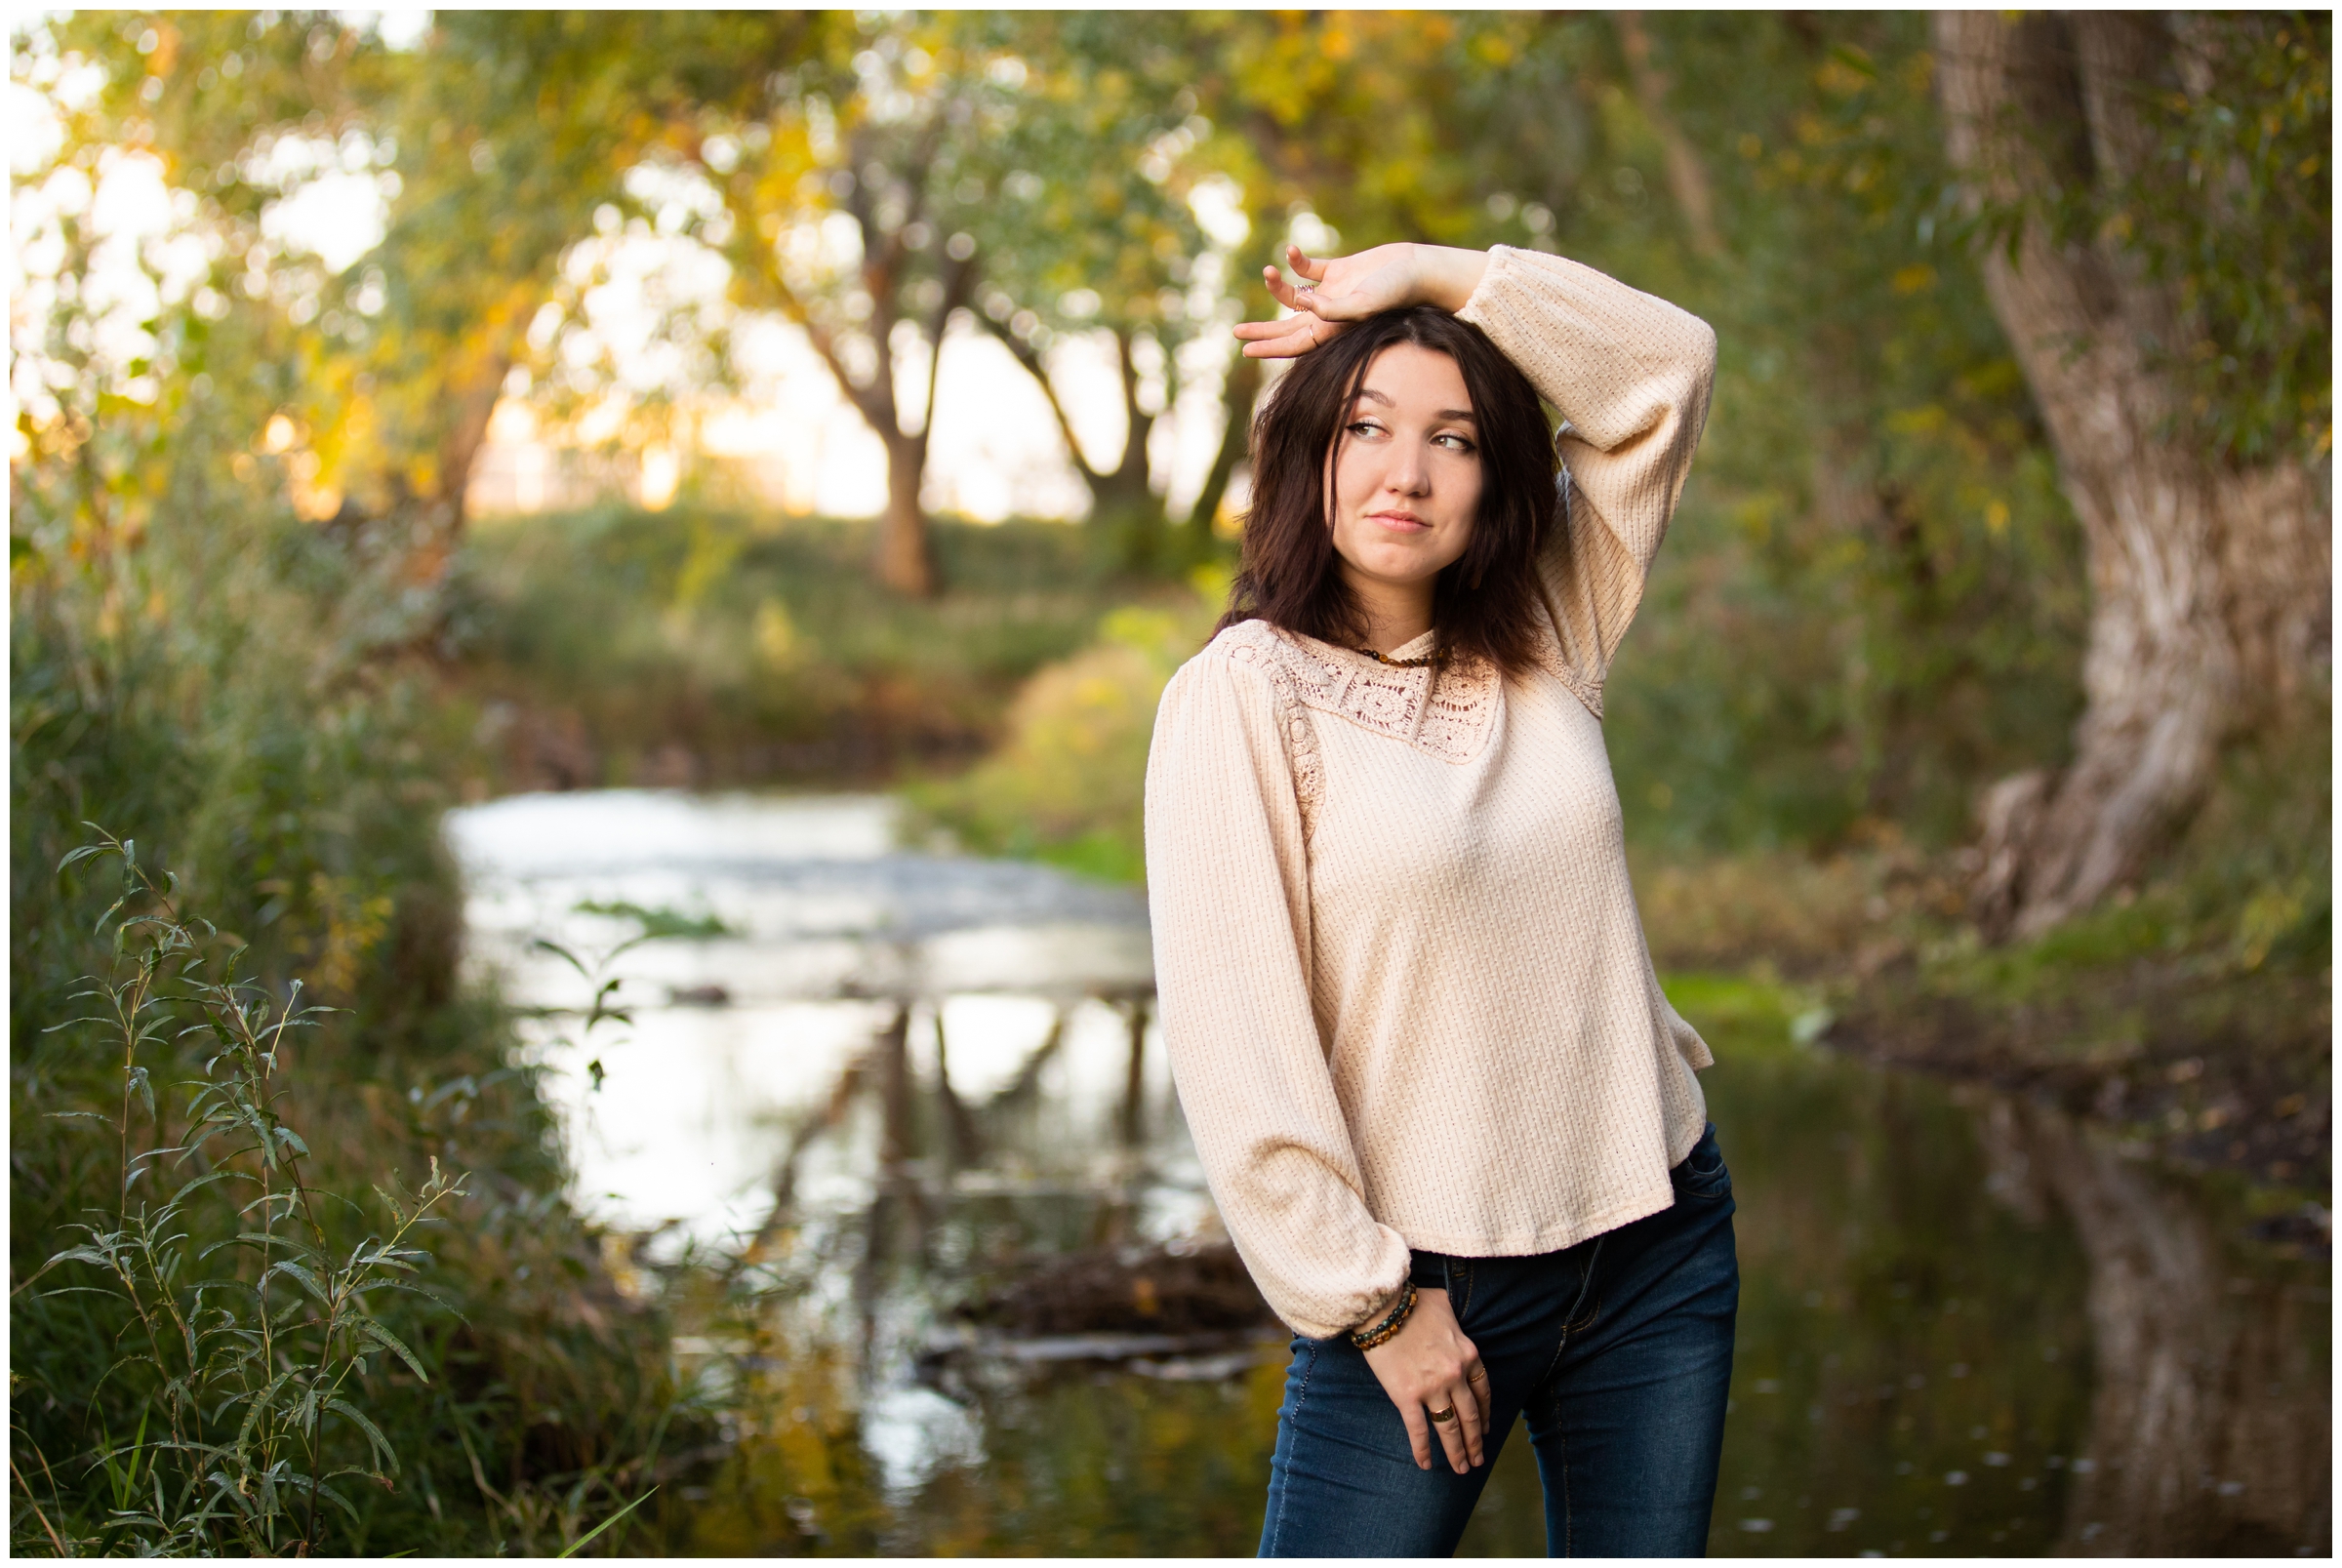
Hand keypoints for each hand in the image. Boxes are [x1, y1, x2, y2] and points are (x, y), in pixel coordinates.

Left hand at [1233, 242, 1490, 359]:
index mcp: (1335, 330)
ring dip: (1279, 287)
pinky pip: (1310, 269)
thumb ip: (1335, 309)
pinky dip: (1298, 261)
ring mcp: (1334, 292)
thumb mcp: (1365, 303)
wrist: (1420, 267)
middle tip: (1236, 331)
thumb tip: (1305, 306)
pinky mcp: (1340, 269)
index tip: (1245, 349)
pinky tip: (1289, 252)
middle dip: (1263, 330)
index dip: (1271, 347)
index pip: (1296, 345)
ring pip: (1296, 297)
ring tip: (1268, 274)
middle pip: (1289, 328)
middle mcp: (1331, 315)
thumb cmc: (1398, 290)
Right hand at [1360, 1287, 1488, 1473]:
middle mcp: (1455, 1375)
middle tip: (1478, 1460)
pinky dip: (1422, 1451)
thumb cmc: (1412, 1302)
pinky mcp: (1407, 1397)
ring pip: (1450, 1428)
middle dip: (1475, 1442)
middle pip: (1470, 1416)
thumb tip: (1452, 1324)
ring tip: (1461, 1468)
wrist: (1383, 1307)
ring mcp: (1432, 1388)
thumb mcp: (1446, 1306)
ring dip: (1456, 1452)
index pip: (1483, 1391)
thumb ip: (1455, 1323)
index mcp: (1468, 1354)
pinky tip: (1425, 1465)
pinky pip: (1418, 1430)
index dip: (1485, 1414)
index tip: (1485, 1429)